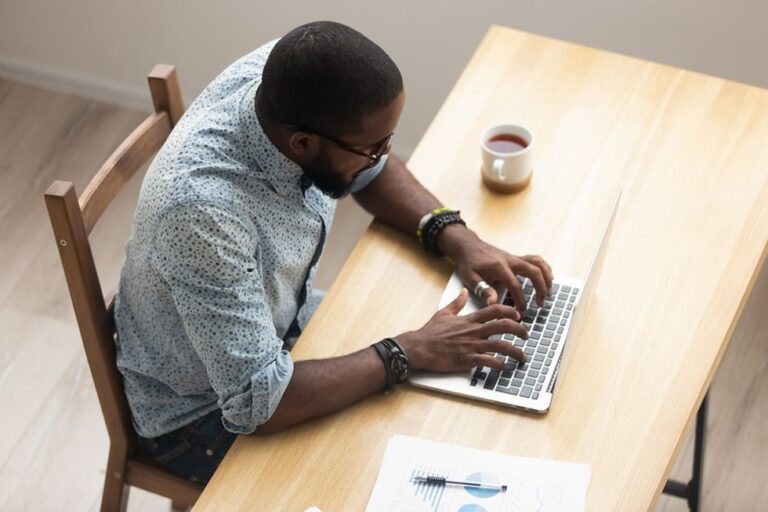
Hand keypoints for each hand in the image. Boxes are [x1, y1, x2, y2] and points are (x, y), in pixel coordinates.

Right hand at [395, 288, 526, 371]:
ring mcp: (472, 345)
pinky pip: (488, 361)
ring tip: (523, 356)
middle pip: (503, 326)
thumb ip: (457, 303)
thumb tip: (464, 292)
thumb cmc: (430, 332)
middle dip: (520, 330)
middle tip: (526, 335)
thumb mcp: (444, 313)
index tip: (518, 315)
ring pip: (501, 345)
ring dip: (515, 351)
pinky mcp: (467, 359)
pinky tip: (504, 366)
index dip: (510, 311)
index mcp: (469, 320)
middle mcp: (474, 331)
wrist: (419, 347)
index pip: (495, 310)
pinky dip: (499, 364)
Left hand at [437, 225, 553, 315]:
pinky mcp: (517, 257)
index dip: (521, 301)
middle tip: (540, 303)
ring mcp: (515, 257)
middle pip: (534, 272)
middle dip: (540, 289)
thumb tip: (493, 303)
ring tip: (549, 292)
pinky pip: (536, 260)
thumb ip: (483, 290)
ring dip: (547, 277)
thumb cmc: (469, 262)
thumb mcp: (470, 278)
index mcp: (499, 267)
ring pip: (538, 263)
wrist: (468, 246)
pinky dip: (544, 268)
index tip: (522, 312)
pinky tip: (546, 279)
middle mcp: (510, 260)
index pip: (515, 286)